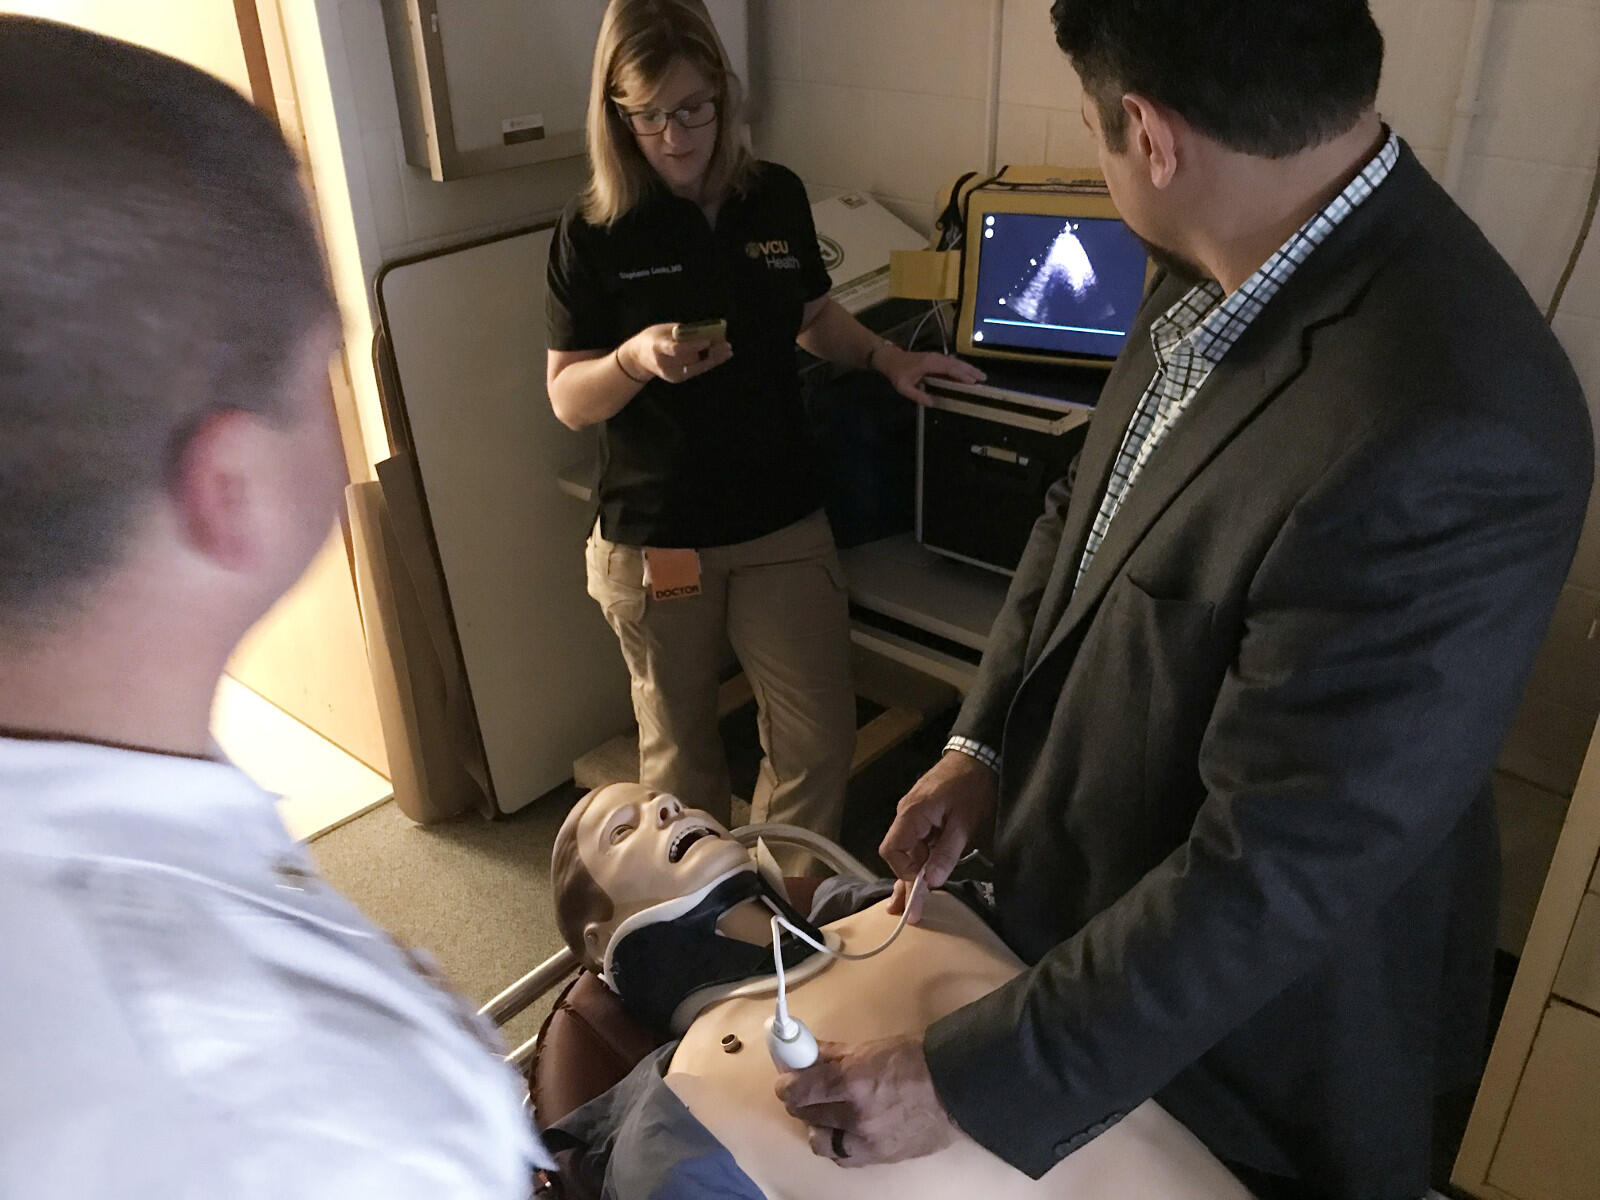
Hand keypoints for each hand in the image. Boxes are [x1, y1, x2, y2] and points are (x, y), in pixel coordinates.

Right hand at [621, 322, 732, 384]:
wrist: (638, 358)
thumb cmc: (653, 339)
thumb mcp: (662, 331)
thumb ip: (681, 332)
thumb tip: (705, 332)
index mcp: (657, 348)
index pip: (676, 349)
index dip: (692, 345)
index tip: (707, 340)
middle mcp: (665, 364)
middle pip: (690, 360)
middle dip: (709, 353)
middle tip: (725, 345)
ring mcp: (671, 374)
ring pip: (697, 367)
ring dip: (714, 358)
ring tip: (728, 350)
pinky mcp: (678, 378)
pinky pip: (696, 369)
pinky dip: (709, 362)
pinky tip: (722, 356)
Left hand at [774, 1035, 957, 1167]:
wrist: (954, 1086)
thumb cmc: (913, 1059)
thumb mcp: (868, 1048)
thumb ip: (832, 1054)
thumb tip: (804, 1052)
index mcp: (850, 1080)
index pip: (798, 1089)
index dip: (787, 1084)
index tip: (787, 1079)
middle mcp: (854, 1115)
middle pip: (805, 1113)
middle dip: (799, 1100)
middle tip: (805, 1091)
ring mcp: (866, 1140)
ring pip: (820, 1141)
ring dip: (816, 1126)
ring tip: (825, 1114)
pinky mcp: (879, 1157)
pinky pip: (844, 1157)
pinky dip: (837, 1145)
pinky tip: (842, 1131)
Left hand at [872, 345, 984, 406]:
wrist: (890, 359)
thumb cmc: (897, 373)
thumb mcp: (903, 387)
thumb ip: (917, 395)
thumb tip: (932, 404)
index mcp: (929, 363)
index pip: (949, 369)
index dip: (961, 375)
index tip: (973, 381)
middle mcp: (936, 358)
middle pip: (956, 364)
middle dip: (970, 371)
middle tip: (984, 378)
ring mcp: (937, 357)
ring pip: (956, 362)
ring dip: (968, 368)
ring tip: (981, 375)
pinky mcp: (936, 358)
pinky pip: (952, 363)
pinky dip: (962, 367)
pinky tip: (968, 372)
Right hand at [880, 750, 996, 922]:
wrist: (977, 755)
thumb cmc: (970, 786)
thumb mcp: (964, 822)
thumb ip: (947, 851)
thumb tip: (934, 882)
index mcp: (911, 815)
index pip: (893, 850)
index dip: (904, 873)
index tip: (922, 888)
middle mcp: (906, 815)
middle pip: (898, 854)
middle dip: (905, 882)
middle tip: (909, 914)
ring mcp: (914, 815)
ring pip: (909, 850)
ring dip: (914, 874)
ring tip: (913, 904)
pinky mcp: (925, 816)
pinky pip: (918, 842)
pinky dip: (922, 861)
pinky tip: (926, 877)